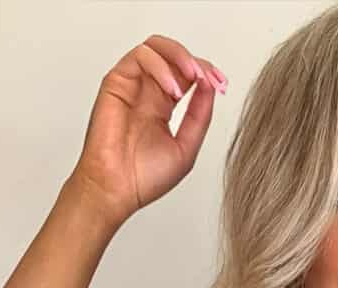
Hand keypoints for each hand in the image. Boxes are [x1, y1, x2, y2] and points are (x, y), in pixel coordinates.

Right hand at [68, 35, 225, 227]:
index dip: (206, 72)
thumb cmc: (143, 178)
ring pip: (155, 47)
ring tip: (192, 78)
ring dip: (179, 56)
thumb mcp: (186, 146)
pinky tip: (173, 89)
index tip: (221, 83)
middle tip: (209, 77)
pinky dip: (161, 66)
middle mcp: (147, 92)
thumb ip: (199, 115)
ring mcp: (131, 85)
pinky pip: (140, 56)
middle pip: (172, 54)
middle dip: (195, 60)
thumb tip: (211, 85)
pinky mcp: (116, 82)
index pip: (186, 74)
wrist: (116, 190)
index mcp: (162, 106)